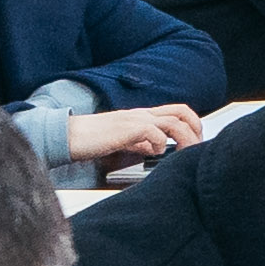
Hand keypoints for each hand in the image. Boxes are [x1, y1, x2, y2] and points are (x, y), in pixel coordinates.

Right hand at [68, 105, 203, 165]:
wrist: (67, 136)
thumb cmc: (91, 139)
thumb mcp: (123, 139)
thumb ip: (141, 142)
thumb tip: (157, 149)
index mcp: (143, 116)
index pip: (177, 111)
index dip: (192, 124)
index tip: (195, 143)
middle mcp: (142, 114)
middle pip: (182, 111)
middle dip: (196, 129)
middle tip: (197, 147)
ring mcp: (135, 120)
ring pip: (174, 121)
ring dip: (186, 138)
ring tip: (185, 153)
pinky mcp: (126, 129)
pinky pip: (154, 133)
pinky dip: (161, 145)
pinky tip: (155, 153)